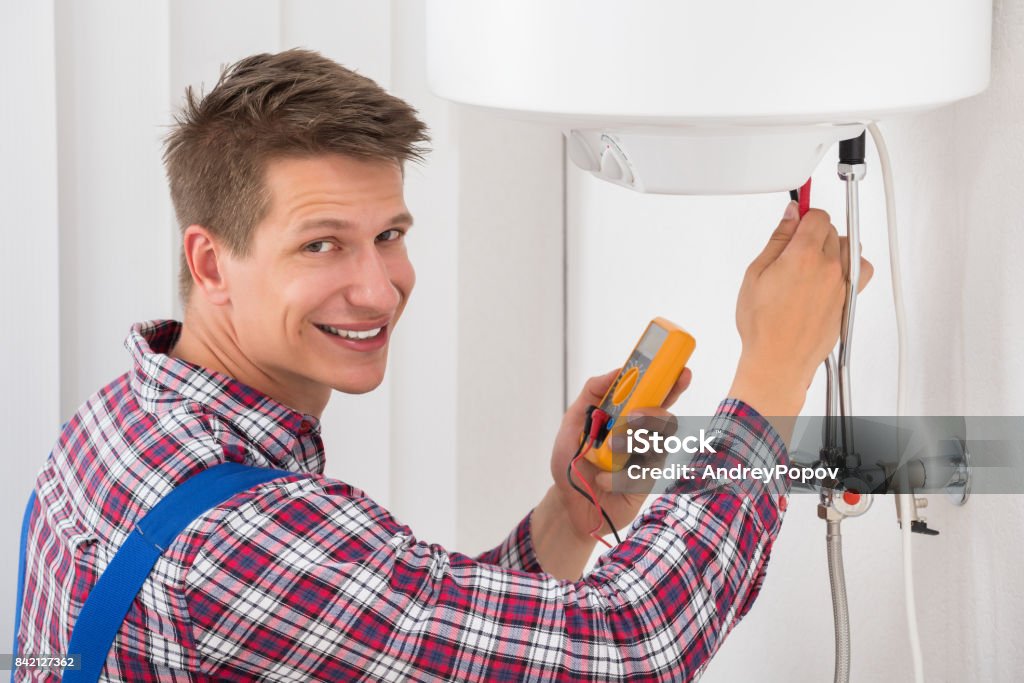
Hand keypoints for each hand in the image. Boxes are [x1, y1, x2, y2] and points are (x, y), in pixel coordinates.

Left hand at [549, 367, 692, 541]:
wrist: (568, 506)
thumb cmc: (571, 464)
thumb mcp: (572, 424)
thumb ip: (592, 394)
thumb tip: (617, 373)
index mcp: (626, 419)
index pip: (655, 396)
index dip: (671, 383)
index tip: (681, 372)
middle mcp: (640, 437)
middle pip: (666, 419)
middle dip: (654, 414)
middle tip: (634, 417)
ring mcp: (645, 460)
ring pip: (658, 443)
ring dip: (631, 443)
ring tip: (610, 450)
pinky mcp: (645, 483)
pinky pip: (643, 472)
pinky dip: (619, 475)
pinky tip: (602, 480)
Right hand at [729, 202, 873, 419]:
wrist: (778, 360)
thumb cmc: (763, 326)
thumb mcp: (756, 274)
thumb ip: (778, 239)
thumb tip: (791, 215)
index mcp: (803, 256)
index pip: (817, 216)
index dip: (804, 215)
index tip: (796, 220)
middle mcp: (829, 268)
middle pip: (832, 230)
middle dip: (814, 233)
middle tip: (793, 248)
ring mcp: (842, 285)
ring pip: (850, 247)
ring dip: (834, 247)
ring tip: (812, 262)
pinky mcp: (849, 300)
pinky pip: (861, 271)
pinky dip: (851, 267)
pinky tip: (832, 274)